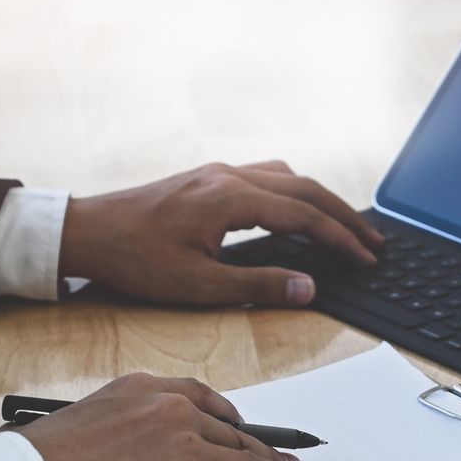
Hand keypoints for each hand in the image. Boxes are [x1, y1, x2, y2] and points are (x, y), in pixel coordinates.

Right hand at [9, 372, 329, 460]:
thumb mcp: (87, 423)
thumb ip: (125, 429)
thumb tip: (137, 455)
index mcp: (147, 389)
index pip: (208, 403)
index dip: (240, 424)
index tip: (255, 433)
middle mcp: (176, 411)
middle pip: (239, 438)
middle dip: (274, 455)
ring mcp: (190, 448)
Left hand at [57, 160, 385, 305]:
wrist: (87, 232)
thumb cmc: (134, 259)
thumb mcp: (198, 284)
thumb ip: (258, 285)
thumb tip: (309, 288)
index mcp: (231, 199)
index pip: (304, 215)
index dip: (341, 238)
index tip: (366, 258)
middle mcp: (229, 176)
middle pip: (305, 188)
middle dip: (343, 216)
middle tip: (373, 242)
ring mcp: (217, 173)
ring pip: (287, 176)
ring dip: (320, 200)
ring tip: (342, 226)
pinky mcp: (207, 178)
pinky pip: (265, 176)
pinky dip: (293, 193)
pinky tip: (295, 211)